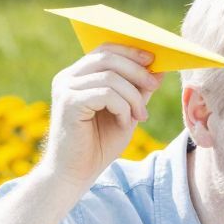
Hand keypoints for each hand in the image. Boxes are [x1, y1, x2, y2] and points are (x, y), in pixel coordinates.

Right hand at [41, 45, 160, 191]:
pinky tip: (125, 122)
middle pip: (108, 57)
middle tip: (154, 86)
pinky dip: (122, 107)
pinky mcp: (68, 102)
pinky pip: (105, 94)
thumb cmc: (98, 145)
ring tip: (141, 116)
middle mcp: (67, 77)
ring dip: (133, 95)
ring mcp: (65, 88)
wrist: (75, 174)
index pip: (104, 49)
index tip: (154, 60)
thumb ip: (138, 91)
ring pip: (110, 76)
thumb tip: (159, 69)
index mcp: (78, 75)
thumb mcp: (126, 113)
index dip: (130, 51)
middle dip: (137, 70)